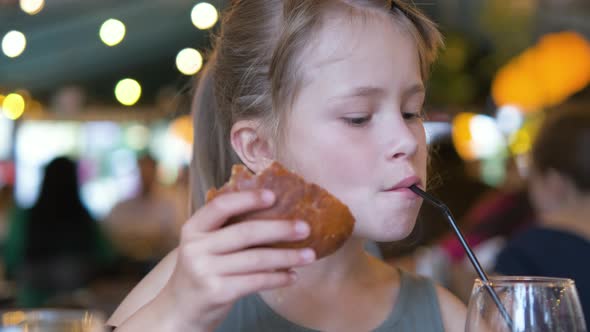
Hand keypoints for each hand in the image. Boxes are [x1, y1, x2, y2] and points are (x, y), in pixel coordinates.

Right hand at [160, 190, 315, 330]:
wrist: (178, 311)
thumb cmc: (200, 272)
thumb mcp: (203, 246)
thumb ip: (225, 230)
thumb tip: (274, 214)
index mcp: (193, 229)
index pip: (221, 206)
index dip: (247, 199)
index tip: (273, 196)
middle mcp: (196, 248)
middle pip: (245, 232)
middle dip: (280, 229)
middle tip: (305, 228)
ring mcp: (205, 271)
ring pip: (256, 259)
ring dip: (287, 256)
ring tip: (309, 255)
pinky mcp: (216, 292)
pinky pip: (256, 281)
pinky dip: (278, 278)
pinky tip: (292, 276)